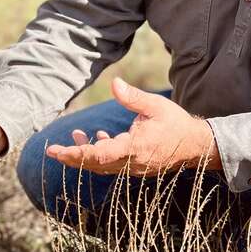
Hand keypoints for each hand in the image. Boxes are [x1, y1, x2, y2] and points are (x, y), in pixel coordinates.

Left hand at [45, 77, 220, 174]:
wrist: (196, 146)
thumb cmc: (176, 123)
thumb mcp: (155, 106)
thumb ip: (133, 97)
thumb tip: (114, 83)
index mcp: (135, 148)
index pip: (98, 154)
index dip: (75, 153)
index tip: (55, 151)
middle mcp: (131, 162)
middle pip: (94, 164)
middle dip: (72, 156)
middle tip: (53, 150)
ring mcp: (133, 167)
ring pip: (102, 165)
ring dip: (85, 153)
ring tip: (75, 135)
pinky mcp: (135, 167)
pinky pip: (112, 163)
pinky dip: (100, 153)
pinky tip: (98, 138)